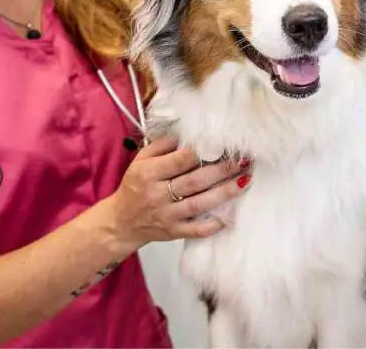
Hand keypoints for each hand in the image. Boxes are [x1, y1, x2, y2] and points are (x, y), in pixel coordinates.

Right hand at [109, 137, 250, 247]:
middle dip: (222, 170)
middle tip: (243, 161)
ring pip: (200, 204)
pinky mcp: (173, 232)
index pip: (180, 160)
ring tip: (244, 181)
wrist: (121, 221)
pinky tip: (230, 216)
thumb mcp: (141, 160)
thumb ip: (162, 145)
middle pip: (195, 181)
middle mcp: (157, 194)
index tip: (224, 144)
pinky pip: (196, 230)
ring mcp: (166, 215)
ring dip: (224, 193)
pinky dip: (213, 225)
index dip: (205, 152)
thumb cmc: (135, 186)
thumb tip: (189, 133)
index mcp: (149, 173)